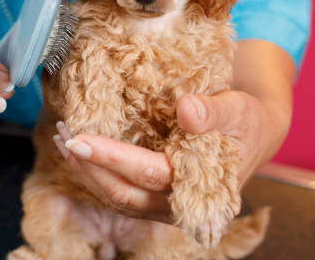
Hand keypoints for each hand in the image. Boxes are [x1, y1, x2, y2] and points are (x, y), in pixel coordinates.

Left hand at [51, 40, 292, 222]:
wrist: (252, 135)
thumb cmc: (246, 121)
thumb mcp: (238, 109)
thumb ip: (213, 112)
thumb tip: (185, 110)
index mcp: (198, 184)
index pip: (148, 173)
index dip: (111, 157)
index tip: (79, 138)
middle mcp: (177, 203)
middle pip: (122, 192)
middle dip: (88, 165)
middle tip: (63, 133)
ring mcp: (162, 205)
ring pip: (115, 197)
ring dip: (85, 171)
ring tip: (62, 139)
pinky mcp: (153, 197)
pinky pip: (118, 192)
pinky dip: (95, 173)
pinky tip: (79, 152)